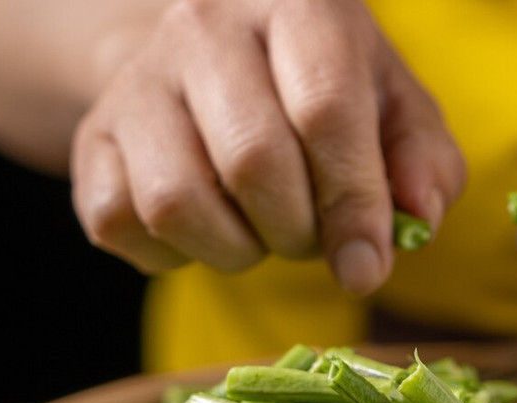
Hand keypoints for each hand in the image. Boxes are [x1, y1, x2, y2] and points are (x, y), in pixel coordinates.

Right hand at [70, 0, 464, 293]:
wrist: (216, 66)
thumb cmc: (322, 91)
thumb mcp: (393, 110)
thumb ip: (423, 162)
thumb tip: (415, 220)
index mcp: (296, 4)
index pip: (325, 109)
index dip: (353, 202)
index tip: (367, 264)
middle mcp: (204, 26)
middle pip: (253, 162)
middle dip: (297, 231)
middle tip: (311, 233)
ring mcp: (137, 80)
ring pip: (177, 202)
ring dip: (235, 248)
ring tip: (259, 230)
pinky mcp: (93, 137)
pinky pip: (121, 224)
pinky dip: (173, 255)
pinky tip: (206, 226)